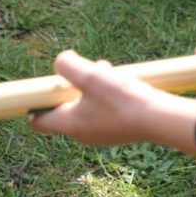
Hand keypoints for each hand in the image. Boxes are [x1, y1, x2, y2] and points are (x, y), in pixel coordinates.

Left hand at [29, 50, 164, 145]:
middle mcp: (81, 134)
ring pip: (86, 107)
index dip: (36, 104)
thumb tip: (61, 61)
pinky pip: (103, 112)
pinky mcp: (116, 132)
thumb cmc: (122, 99)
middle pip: (64, 108)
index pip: (38, 121)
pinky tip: (122, 84)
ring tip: (109, 72)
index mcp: (68, 124)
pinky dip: (107, 97)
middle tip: (88, 71)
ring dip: (93, 88)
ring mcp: (100, 135)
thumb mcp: (90, 75)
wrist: (159, 119)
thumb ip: (68, 65)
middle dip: (73, 87)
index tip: (45, 88)